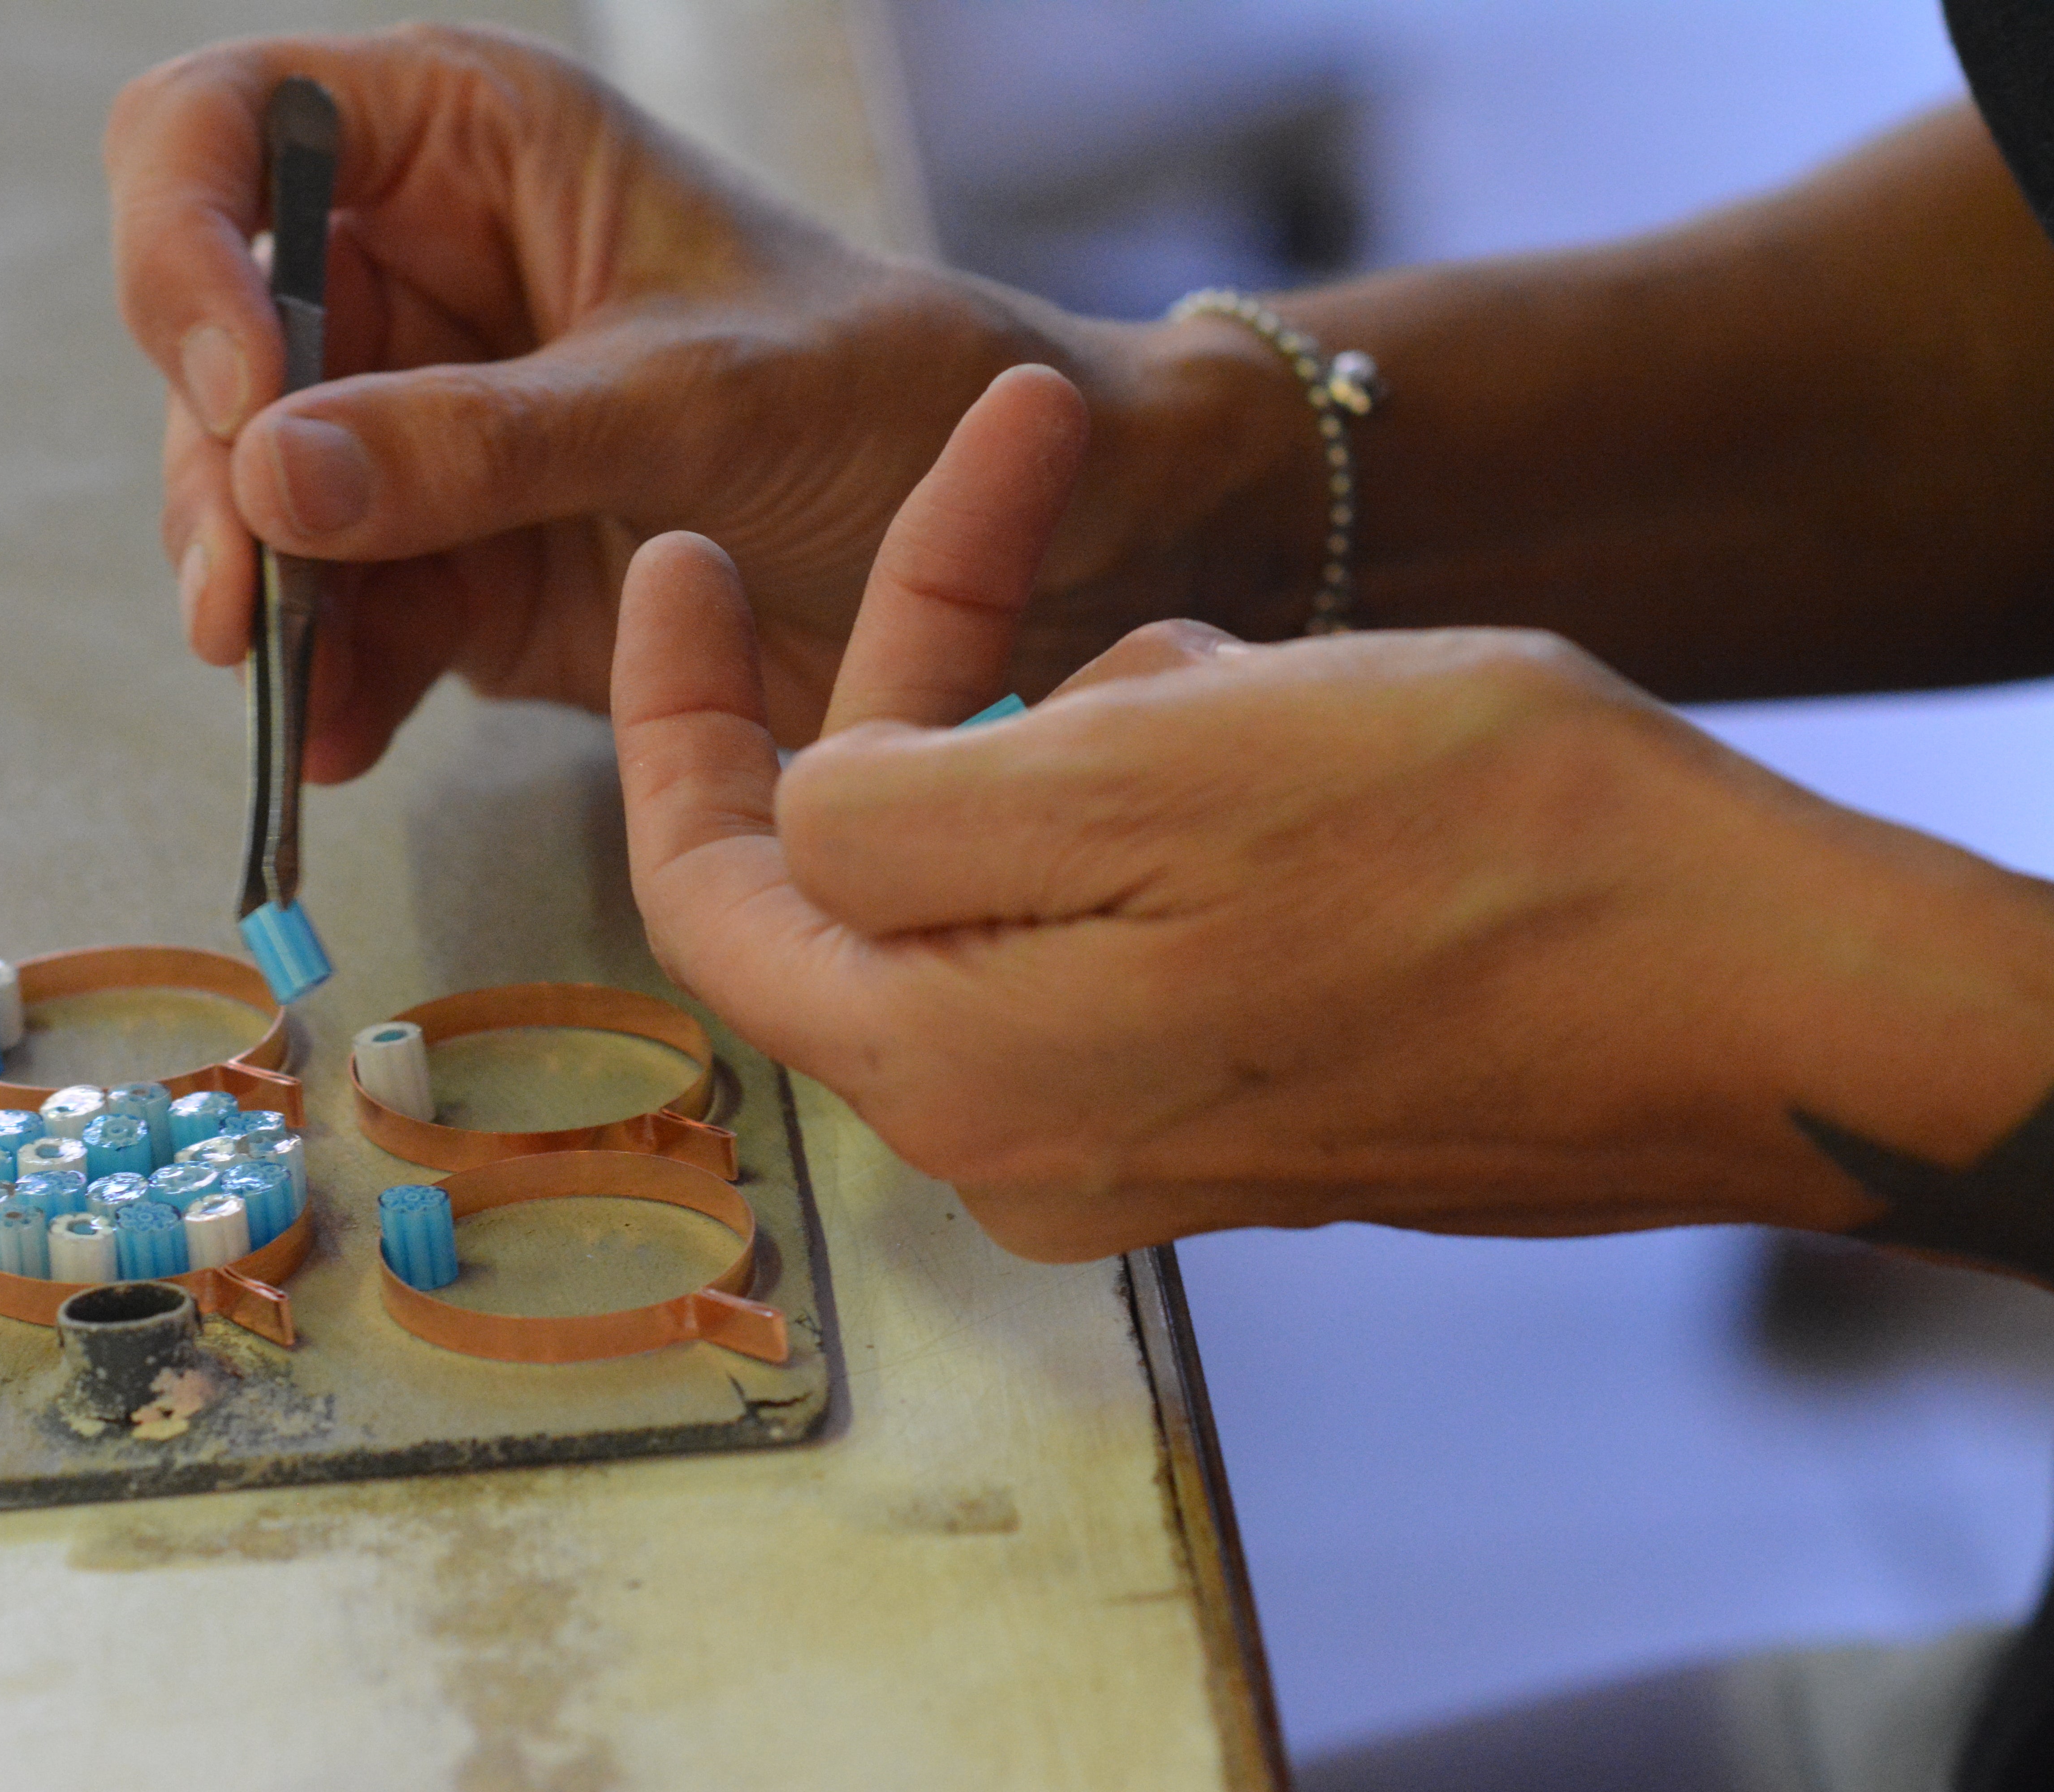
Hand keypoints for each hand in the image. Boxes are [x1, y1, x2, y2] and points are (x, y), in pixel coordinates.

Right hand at [107, 25, 1314, 779]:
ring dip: (265, 598)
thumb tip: (270, 473)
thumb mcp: (696, 398)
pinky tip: (345, 740)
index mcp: (471, 150)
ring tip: (299, 689)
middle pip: (213, 343)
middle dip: (215, 471)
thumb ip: (482, 438)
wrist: (1019, 535)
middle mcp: (424, 279)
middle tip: (248, 599)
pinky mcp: (461, 562)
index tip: (238, 389)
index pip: (227, 135)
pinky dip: (336, 681)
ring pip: (260, 498)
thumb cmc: (892, 391)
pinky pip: (349, 616)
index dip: (188, 249)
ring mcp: (430, 429)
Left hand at [611, 366, 2053, 1260]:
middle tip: (1013, 468)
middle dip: (932, 653)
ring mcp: (1129, 1127)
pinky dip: (1155, 788)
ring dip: (1082, 714)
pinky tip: (1280, 724)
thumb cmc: (1471, 861)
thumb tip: (816, 815)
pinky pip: (1121, 910)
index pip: (715, 892)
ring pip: (1013, 866)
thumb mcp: (1145, 773)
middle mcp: (1016, 1135)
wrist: (1742, 993)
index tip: (682, 564)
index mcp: (954, 1069)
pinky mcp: (1230, 1092)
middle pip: (871, 863)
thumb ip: (908, 816)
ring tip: (1245, 653)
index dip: (673, 718)